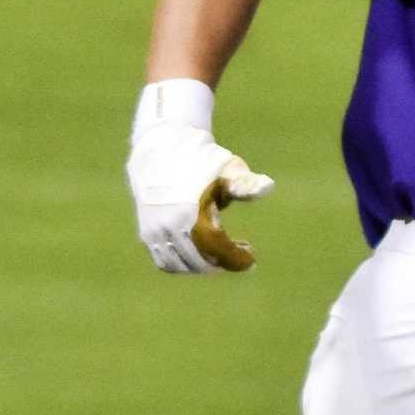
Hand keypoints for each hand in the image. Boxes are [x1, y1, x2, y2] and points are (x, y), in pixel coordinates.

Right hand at [128, 80, 275, 272]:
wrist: (160, 148)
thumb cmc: (201, 159)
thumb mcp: (227, 168)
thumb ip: (245, 184)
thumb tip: (268, 186)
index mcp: (192, 213)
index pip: (217, 249)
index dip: (236, 259)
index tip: (252, 259)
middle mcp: (171, 225)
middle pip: (200, 261)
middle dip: (222, 262)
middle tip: (238, 252)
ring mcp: (155, 231)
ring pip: (181, 265)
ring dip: (202, 265)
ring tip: (219, 253)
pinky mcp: (146, 233)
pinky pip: (164, 261)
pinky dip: (182, 264)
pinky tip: (199, 254)